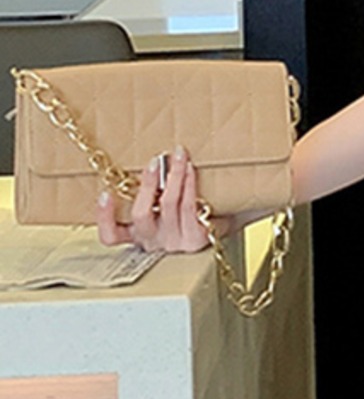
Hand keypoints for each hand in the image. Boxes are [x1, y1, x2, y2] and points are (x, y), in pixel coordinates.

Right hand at [95, 147, 219, 253]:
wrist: (224, 231)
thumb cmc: (188, 214)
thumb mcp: (162, 208)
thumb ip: (150, 191)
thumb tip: (153, 158)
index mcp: (137, 236)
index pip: (111, 236)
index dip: (104, 217)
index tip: (105, 194)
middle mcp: (153, 242)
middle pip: (141, 215)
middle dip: (147, 185)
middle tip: (155, 161)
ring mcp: (175, 243)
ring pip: (168, 205)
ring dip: (174, 176)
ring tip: (179, 155)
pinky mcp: (196, 240)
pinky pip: (189, 206)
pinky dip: (189, 184)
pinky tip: (190, 169)